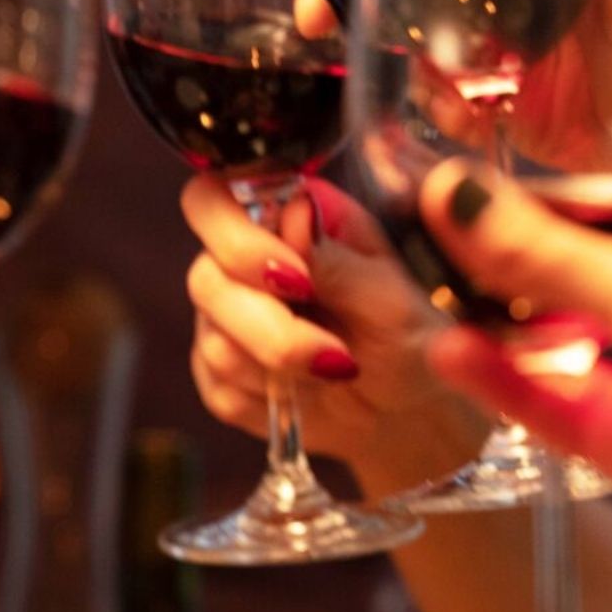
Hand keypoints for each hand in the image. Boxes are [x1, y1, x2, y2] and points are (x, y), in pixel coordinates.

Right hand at [183, 175, 487, 491]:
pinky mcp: (215, 370)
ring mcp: (222, 317)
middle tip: (332, 353)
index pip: (213, 199)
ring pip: (213, 340)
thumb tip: (298, 210)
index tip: (298, 280)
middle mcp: (240, 260)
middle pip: (205, 277)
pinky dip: (268, 396)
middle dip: (270, 326)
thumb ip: (341, 260)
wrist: (403, 411)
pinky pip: (218, 385)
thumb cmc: (406, 340)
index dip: (238, 238)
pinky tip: (306, 391)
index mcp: (283, 219)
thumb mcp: (393, 302)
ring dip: (280, 365)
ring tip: (335, 370)